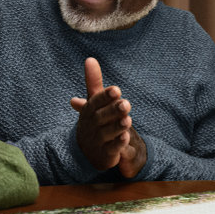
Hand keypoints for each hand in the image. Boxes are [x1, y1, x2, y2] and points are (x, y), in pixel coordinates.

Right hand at [69, 58, 145, 176]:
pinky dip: (118, 144)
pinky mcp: (105, 154)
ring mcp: (97, 140)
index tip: (116, 90)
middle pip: (101, 117)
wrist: (87, 151)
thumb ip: (94, 82)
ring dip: (117, 126)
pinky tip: (125, 137)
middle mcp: (91, 125)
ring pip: (107, 133)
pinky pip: (111, 149)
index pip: (95, 102)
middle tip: (126, 104)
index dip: (105, 96)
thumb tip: (90, 59)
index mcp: (88, 111)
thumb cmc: (94, 121)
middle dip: (113, 110)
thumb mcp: (93, 102)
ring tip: (127, 120)